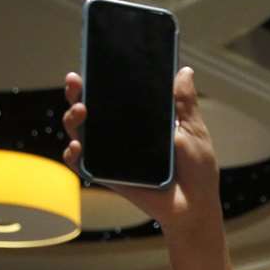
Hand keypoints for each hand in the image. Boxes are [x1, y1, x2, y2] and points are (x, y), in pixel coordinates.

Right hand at [63, 68, 220, 236]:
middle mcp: (121, 135)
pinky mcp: (108, 176)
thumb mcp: (193, 131)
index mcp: (141, 120)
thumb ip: (184, 103)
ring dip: (73, 119)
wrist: (195, 207)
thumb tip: (184, 71)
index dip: (99, 79)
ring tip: (81, 111)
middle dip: (76, 92)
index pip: (114, 95)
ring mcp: (112, 155)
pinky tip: (77, 146)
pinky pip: (82, 165)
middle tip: (76, 81)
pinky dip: (73, 155)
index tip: (91, 61)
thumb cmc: (197, 170)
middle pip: (90, 109)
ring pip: (81, 132)